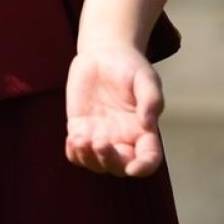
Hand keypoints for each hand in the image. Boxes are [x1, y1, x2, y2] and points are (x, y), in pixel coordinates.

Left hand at [64, 43, 165, 176]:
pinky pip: (77, 152)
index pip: (149, 158)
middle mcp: (123, 139)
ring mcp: (101, 136)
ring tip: (79, 139)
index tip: (133, 168)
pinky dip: (74, 154)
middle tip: (99, 142)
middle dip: (110, 162)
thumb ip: (151, 99)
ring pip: (96, 163)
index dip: (144, 168)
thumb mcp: (145, 77)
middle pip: (120, 166)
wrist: (102, 55)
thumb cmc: (129, 66)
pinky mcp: (80, 129)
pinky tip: (72, 139)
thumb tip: (149, 124)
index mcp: (144, 131)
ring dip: (88, 159)